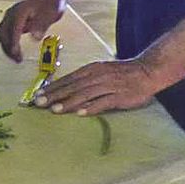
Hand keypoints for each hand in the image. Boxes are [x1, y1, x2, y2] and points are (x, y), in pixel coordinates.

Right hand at [0, 0, 67, 61]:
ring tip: (15, 58)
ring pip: (2, 34)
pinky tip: (14, 51)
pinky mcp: (11, 22)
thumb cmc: (51, 3)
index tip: (16, 52)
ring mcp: (9, 17)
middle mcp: (11, 13)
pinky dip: (8, 44)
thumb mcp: (50, 14)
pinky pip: (5, 34)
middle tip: (17, 58)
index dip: (13, 41)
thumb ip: (41, 25)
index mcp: (20, 10)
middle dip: (8, 47)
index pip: (13, 28)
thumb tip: (35, 37)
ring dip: (6, 47)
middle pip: (3, 32)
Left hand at [33, 58, 158, 115]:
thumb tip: (63, 89)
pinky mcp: (120, 96)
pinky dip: (92, 108)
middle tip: (39, 104)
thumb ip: (83, 80)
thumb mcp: (100, 71)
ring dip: (69, 102)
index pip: (67, 79)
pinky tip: (81, 113)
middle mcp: (97, 76)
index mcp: (91, 70)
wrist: (147, 71)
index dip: (52, 88)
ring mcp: (108, 86)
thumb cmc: (120, 73)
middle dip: (54, 95)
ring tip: (55, 109)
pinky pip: (104, 102)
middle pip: (72, 87)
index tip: (37, 96)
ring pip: (85, 95)